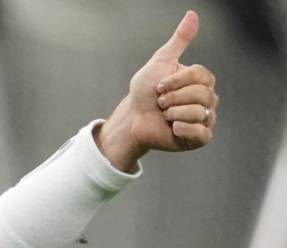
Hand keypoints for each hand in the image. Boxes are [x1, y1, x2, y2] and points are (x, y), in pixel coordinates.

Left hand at [97, 11, 217, 169]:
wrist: (132, 119)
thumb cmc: (145, 92)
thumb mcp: (160, 62)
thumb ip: (179, 40)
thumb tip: (193, 14)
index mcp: (202, 81)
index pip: (200, 75)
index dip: (176, 81)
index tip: (158, 86)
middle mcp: (208, 99)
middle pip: (201, 94)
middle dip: (172, 98)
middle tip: (160, 103)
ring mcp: (205, 119)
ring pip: (199, 113)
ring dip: (173, 113)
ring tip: (164, 115)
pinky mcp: (198, 139)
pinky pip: (202, 134)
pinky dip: (182, 129)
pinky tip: (172, 128)